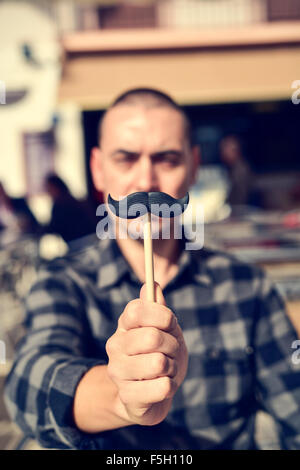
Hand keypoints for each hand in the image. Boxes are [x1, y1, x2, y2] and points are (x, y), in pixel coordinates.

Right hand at [106, 282, 187, 425]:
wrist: (150, 395)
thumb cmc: (160, 354)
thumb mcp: (164, 329)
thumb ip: (158, 308)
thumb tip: (153, 285)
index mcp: (124, 325)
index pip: (137, 310)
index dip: (162, 316)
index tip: (170, 324)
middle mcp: (115, 346)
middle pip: (152, 337)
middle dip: (173, 345)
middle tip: (170, 352)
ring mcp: (118, 372)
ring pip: (158, 363)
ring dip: (172, 368)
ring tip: (165, 370)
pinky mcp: (128, 397)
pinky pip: (162, 387)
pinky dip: (170, 387)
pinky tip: (162, 387)